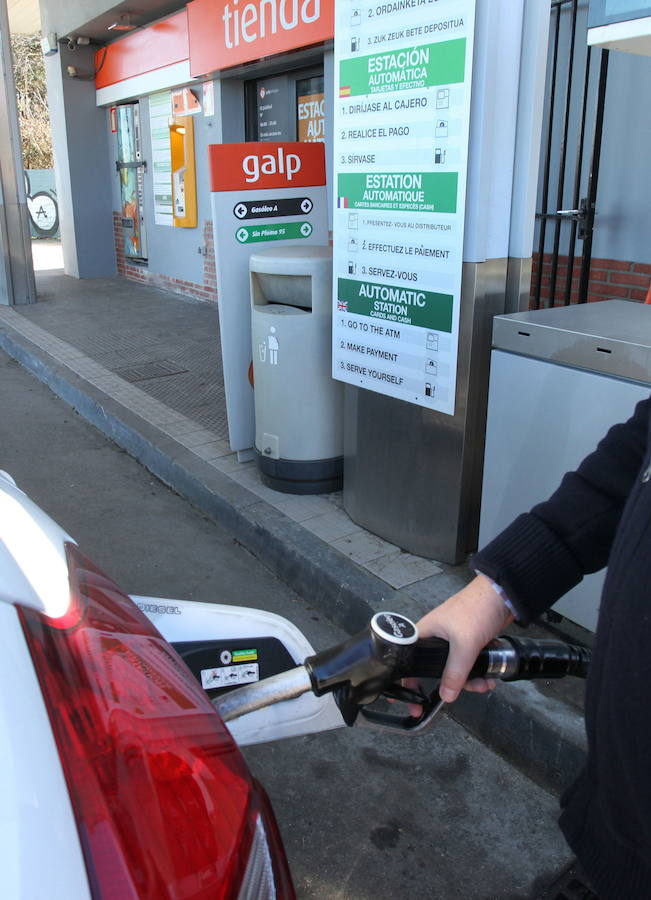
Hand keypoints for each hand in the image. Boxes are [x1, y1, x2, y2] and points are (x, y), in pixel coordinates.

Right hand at [413, 574, 513, 708]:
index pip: (409, 660)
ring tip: (484, 684)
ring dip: (470, 681)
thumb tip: (446, 695)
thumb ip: (455, 673)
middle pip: (436, 670)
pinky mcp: (470, 642)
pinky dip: (478, 673)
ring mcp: (454, 641)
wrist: (503, 596)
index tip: (406, 702)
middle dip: (450, 684)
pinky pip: (469, 665)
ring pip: (456, 670)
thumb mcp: (464, 644)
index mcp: (426, 632)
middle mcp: (437, 637)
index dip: (406, 682)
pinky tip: (489, 677)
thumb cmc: (477, 608)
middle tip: (456, 695)